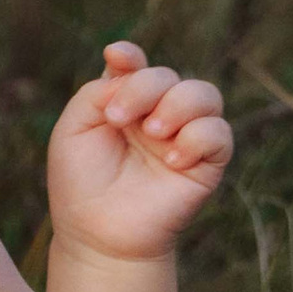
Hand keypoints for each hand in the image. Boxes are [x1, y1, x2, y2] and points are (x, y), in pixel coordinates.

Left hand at [47, 42, 233, 262]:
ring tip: (152, 133)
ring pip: (205, 94)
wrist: (98, 235)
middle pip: (168, 76)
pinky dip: (197, 138)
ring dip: (177, 105)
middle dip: (144, 88)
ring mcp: (184, 137)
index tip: (117, 57)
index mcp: (125, 103)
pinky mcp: (206, 164)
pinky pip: (219, 133)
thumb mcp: (73, 130)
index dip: (130, 55)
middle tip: (118, 119)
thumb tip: (131, 72)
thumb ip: (97, 92)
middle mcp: (157, 114)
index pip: (137, 66)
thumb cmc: (81, 183)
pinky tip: (171, 160)